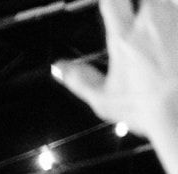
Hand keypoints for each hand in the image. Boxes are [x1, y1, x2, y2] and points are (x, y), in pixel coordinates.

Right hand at [58, 0, 177, 139]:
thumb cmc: (148, 108)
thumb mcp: (104, 100)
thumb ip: (80, 80)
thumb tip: (61, 68)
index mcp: (125, 39)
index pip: (112, 1)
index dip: (109, 1)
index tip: (108, 6)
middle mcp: (152, 24)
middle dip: (137, 3)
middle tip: (132, 14)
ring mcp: (176, 25)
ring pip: (164, 4)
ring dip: (157, 12)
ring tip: (152, 34)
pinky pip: (177, 18)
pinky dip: (171, 26)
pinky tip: (168, 46)